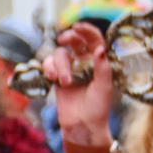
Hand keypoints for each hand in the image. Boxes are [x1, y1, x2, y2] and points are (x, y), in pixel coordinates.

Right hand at [43, 23, 115, 144]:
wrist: (83, 126)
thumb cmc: (98, 108)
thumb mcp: (104, 87)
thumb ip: (102, 67)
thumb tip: (101, 48)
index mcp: (99, 62)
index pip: (94, 40)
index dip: (87, 30)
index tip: (78, 26)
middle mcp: (85, 63)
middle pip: (75, 41)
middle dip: (69, 37)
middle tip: (64, 39)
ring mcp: (70, 69)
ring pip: (60, 54)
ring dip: (60, 64)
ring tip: (65, 81)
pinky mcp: (56, 77)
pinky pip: (48, 64)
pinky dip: (49, 67)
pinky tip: (53, 78)